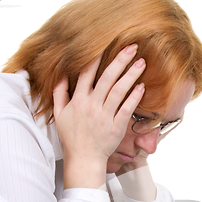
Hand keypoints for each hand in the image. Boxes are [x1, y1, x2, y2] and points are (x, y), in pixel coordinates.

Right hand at [53, 45, 145, 188]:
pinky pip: (127, 109)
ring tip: (141, 62)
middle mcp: (92, 105)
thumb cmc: (72, 137)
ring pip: (119, 90)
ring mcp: (105, 116)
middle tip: (132, 46)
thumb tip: (61, 75)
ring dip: (131, 75)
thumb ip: (59, 93)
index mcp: (78, 100)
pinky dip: (134, 97)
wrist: (84, 159)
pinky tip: (141, 86)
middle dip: (120, 60)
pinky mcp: (116, 127)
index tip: (106, 43)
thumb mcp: (59, 114)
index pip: (87, 72)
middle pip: (107, 77)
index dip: (96, 57)